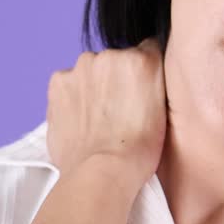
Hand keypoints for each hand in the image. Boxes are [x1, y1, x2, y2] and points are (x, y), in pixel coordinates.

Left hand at [46, 37, 168, 189]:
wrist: (100, 173)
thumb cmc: (137, 151)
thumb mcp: (164, 111)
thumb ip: (154, 82)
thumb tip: (145, 74)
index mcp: (143, 60)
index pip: (148, 50)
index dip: (146, 72)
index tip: (142, 90)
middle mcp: (111, 55)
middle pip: (117, 59)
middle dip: (118, 78)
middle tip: (121, 110)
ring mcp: (82, 67)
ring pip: (92, 70)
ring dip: (95, 85)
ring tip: (99, 118)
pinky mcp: (59, 81)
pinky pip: (69, 82)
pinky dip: (74, 95)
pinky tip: (82, 118)